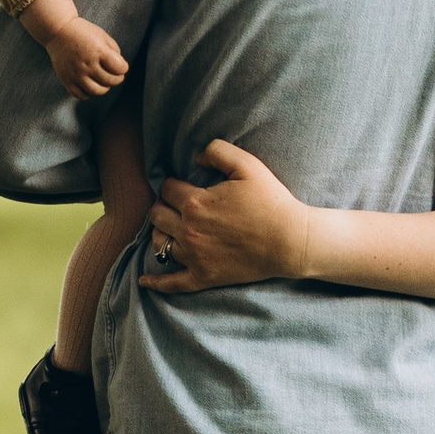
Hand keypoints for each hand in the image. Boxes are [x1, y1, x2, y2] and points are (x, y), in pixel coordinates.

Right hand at [41, 14, 128, 101]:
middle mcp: (87, 63)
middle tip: (115, 75)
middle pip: (110, 81)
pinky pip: (80, 95)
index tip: (121, 65)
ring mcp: (75, 73)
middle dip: (117, 79)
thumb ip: (114, 52)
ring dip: (104, 88)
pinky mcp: (66, 79)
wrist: (58, 31)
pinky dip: (89, 93)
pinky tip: (90, 85)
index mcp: (98, 50)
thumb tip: (119, 69)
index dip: (123, 68)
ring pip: (96, 91)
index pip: (120, 68)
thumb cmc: (82, 32)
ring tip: (103, 81)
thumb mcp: (102, 36)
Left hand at [144, 142, 313, 293]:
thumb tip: (196, 157)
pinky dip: (155, 282)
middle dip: (164, 207)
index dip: (174, 185)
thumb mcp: (247, 165)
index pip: (167, 189)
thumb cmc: (270, 201)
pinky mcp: (203, 277)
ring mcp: (194, 256)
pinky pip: (171, 283)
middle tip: (177, 206)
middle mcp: (188, 230)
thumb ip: (217, 151)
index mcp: (195, 202)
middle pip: (157, 214)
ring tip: (171, 228)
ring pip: (159, 243)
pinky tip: (144, 281)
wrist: (290, 240)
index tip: (184, 186)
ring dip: (162, 233)